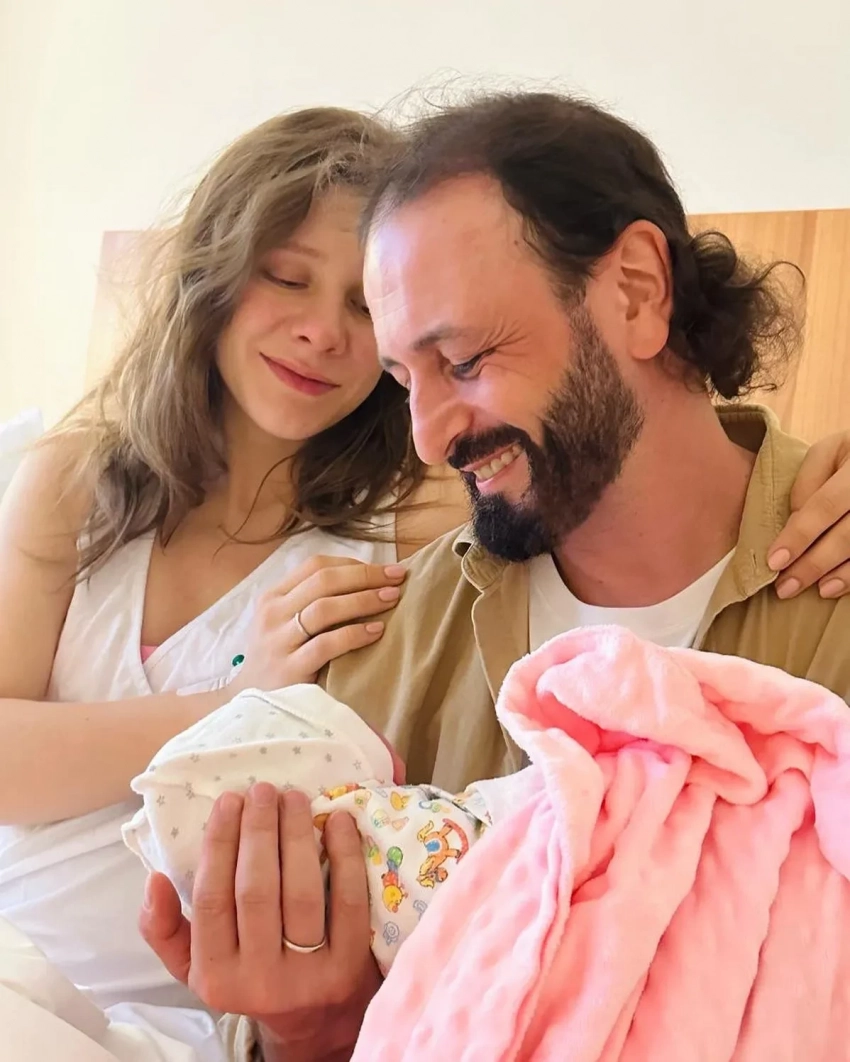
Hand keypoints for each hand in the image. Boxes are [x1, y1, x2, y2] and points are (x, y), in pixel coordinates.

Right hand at [139, 784, 379, 1057]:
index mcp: (214, 975)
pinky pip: (347, 901)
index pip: (211, 898)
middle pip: (256, 890)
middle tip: (263, 789)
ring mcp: (307, 975)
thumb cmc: (249, 973)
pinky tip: (337, 821)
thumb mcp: (197, 964)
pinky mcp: (349, 965)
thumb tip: (153, 879)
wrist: (314, 1019)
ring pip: (300, 892)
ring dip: (296, 835)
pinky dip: (344, 856)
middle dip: (258, 831)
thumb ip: (164, 927)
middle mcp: (259, 980)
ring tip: (293, 797)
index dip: (219, 843)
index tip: (228, 801)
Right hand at [232, 556, 405, 691]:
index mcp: (273, 596)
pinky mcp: (289, 669)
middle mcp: (272, 614)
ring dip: (363, 600)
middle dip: (365, 576)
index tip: (384, 569)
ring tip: (391, 599)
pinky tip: (377, 631)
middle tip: (397, 578)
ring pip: (324, 608)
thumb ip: (313, 602)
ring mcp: (278, 641)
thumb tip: (368, 582)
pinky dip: (355, 634)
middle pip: (323, 581)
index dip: (353, 564)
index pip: (315, 566)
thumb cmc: (278, 659)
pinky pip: (326, 645)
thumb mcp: (285, 623)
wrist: (250, 703)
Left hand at [768, 431, 849, 598]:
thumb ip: (808, 483)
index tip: (774, 561)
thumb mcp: (828, 453)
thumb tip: (794, 523)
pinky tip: (836, 587)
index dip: (799, 536)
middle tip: (786, 587)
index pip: (824, 506)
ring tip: (815, 590)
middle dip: (814, 564)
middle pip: (847, 535)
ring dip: (840, 575)